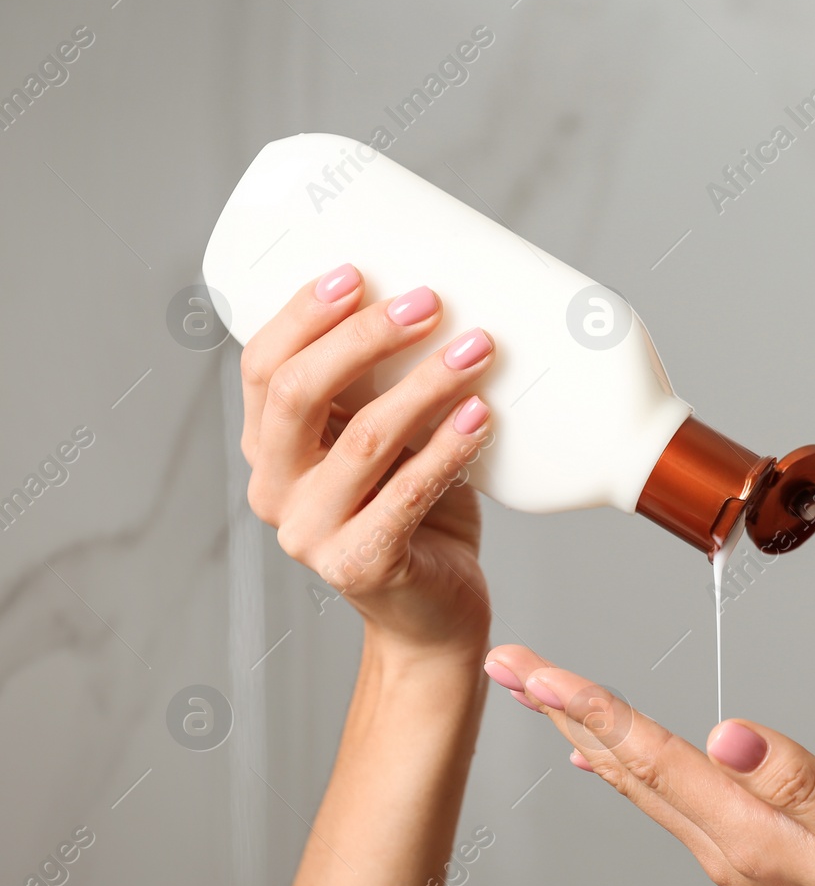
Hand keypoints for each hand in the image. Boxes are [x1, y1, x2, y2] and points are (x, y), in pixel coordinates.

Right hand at [240, 263, 496, 653]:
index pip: (263, 366)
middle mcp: (276, 488)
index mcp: (271, 447)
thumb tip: (439, 300)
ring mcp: (311, 533)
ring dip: (425, 385)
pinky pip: (407, 495)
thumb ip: (385, 390)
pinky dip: (448, 449)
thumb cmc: (417, 512)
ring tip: (478, 348)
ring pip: (363, 440)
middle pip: (299, 393)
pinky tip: (481, 415)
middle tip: (429, 301)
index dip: (303, 314)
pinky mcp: (360, 565)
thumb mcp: (389, 442)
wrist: (434, 613)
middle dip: (364, 337)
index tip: (358, 271)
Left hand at [480, 644, 814, 885]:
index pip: (653, 758)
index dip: (592, 708)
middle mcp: (724, 847)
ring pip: (637, 780)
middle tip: (507, 663)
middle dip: (561, 710)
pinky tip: (599, 758)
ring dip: (582, 730)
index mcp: (749, 835)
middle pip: (625, 766)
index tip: (538, 671)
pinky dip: (622, 764)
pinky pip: (663, 798)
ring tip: (537, 692)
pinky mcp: (745, 850)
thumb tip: (729, 733)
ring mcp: (730, 853)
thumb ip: (799, 777)